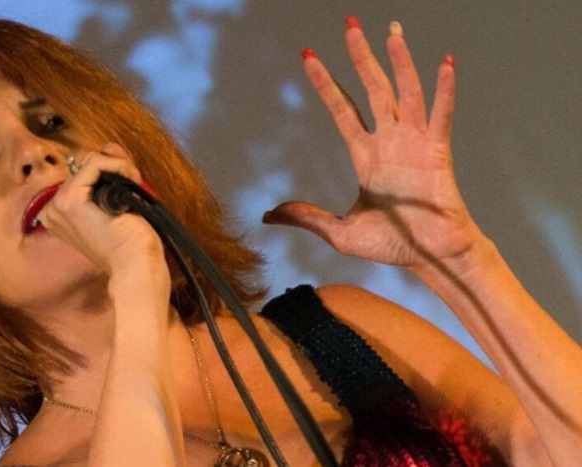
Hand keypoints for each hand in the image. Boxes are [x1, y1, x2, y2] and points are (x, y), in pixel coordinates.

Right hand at [37, 143, 166, 276]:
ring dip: (119, 168)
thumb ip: (111, 172)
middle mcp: (53, 210)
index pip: (83, 173)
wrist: (136, 265)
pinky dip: (120, 166)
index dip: (111, 170)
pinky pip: (96, 162)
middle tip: (134, 187)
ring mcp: (58, 205)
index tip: (130, 182)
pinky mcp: (70, 199)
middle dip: (115, 168)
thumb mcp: (119, 201)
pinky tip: (132, 183)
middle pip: (86, 164)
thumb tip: (108, 146)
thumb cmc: (131, 244)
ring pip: (92, 161)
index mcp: (61, 214)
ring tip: (134, 189)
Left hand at [264, 18, 482, 270]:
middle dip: (360, 57)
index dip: (326, 83)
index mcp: (365, 155)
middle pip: (372, 88)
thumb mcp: (338, 231)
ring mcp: (413, 143)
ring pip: (405, 92)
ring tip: (391, 32)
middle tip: (350, 25)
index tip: (309, 58)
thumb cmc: (392, 244)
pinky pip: (441, 115)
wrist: (430, 258)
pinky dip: (445, 90)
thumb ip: (306, 216)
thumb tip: (267, 215)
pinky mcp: (437, 152)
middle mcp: (388, 141)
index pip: (341, 109)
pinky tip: (445, 63)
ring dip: (400, 62)